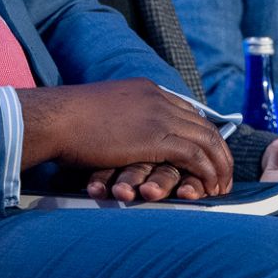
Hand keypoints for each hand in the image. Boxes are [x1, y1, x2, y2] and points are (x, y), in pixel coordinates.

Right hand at [19, 79, 233, 198]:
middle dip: (220, 152)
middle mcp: (158, 98)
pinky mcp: (157, 137)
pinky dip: (208, 172)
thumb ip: (123, 117)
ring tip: (222, 187)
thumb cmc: (65, 119)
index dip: (203, 135)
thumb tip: (124, 134)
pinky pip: (196, 155)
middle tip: (223, 175)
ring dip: (220, 166)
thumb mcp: (102, 110)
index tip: (207, 156)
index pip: (188, 112)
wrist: (54, 119)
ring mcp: (159, 116)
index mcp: (146, 90)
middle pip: (204, 125)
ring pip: (207, 140)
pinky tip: (209, 187)